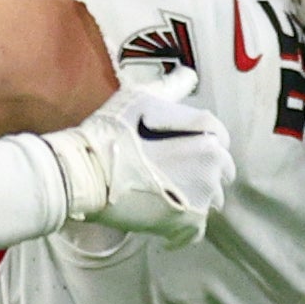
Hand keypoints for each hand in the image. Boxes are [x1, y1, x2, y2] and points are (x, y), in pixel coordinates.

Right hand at [45, 90, 234, 242]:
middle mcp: (212, 165)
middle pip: (220, 171)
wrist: (85, 172)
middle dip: (200, 170)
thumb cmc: (109, 131)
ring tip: (164, 193)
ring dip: (193, 197)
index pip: (219, 139)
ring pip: (210, 199)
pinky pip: (196, 229)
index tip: (180, 148)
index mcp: (207, 134)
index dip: (199, 142)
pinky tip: (162, 223)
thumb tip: (189, 74)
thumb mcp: (140, 98)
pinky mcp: (187, 222)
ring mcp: (202, 195)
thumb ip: (170, 89)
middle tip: (169, 172)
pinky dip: (181, 229)